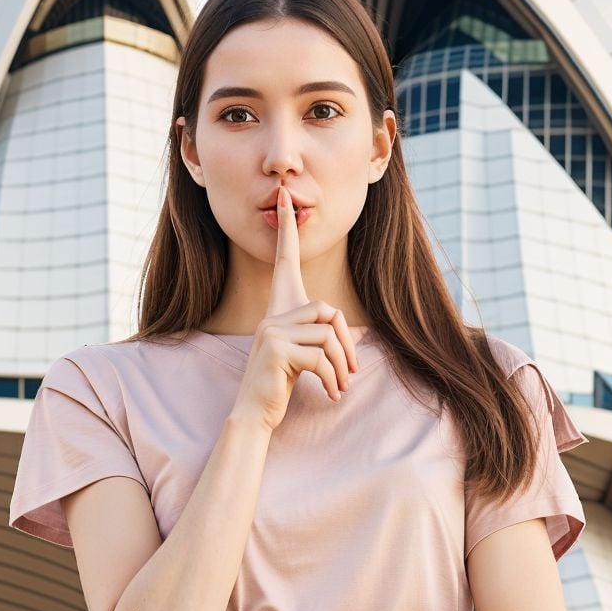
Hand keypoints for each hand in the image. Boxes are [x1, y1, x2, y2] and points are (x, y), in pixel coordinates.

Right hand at [231, 183, 359, 432]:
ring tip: (339, 387)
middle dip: (346, 344)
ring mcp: (270, 331)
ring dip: (341, 366)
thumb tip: (355, 339)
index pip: (284, 261)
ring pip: (328, 334)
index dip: (286, 229)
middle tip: (351, 373)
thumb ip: (323, 341)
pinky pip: (320, 356)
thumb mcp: (305, 359)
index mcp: (276, 312)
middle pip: (327, 310)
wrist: (255, 414)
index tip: (284, 196)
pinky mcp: (276, 349)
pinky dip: (332, 378)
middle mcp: (271, 315)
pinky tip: (329, 394)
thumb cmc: (279, 386)